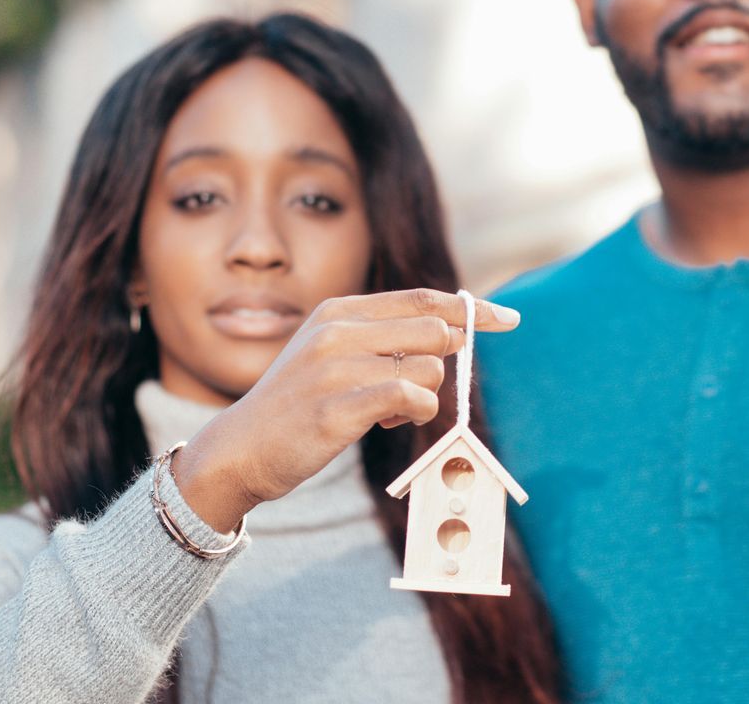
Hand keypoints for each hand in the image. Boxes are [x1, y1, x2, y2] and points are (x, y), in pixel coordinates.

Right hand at [169, 288, 519, 532]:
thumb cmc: (297, 406)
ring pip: (428, 368)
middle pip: (434, 331)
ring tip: (388, 411)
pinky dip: (416, 413)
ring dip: (424, 396)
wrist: (240, 450)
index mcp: (339, 311)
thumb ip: (383, 338)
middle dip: (440, 364)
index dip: (472, 309)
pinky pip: (412, 398)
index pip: (423, 299)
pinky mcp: (338, 407)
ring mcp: (336, 367)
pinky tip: (388, 422)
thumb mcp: (332, 354)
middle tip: (412, 390)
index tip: (508, 319)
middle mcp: (338, 330)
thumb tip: (452, 333)